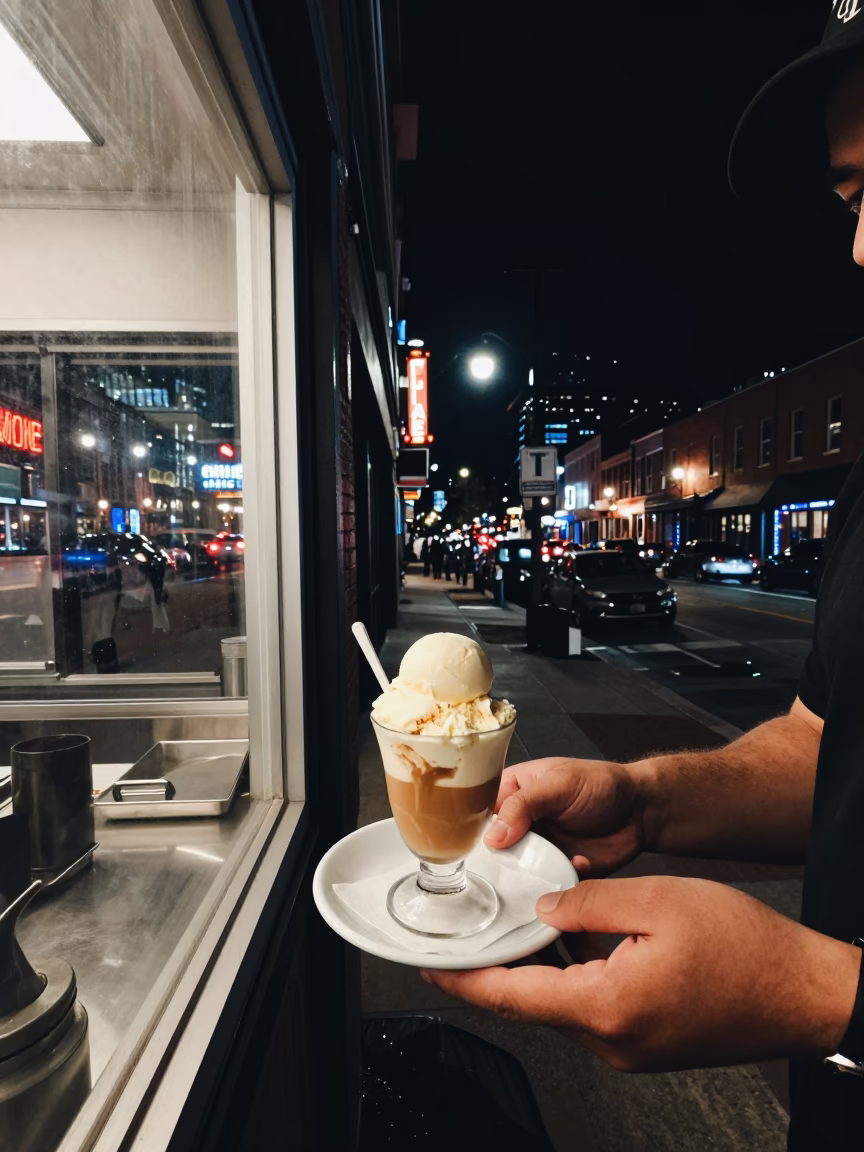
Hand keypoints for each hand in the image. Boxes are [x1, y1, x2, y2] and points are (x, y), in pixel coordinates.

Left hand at [422, 877, 860, 1071]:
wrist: (803, 992)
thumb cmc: (745, 949)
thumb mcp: (657, 900)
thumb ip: (587, 903)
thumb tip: (545, 910)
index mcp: (605, 1006)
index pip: (511, 996)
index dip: (465, 977)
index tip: (432, 964)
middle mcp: (611, 1040)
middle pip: (532, 1002)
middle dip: (501, 963)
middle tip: (479, 925)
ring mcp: (629, 1047)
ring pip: (562, 1004)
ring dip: (541, 967)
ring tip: (528, 922)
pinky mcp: (645, 1042)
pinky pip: (592, 1008)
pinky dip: (573, 976)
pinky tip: (578, 941)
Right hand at [485, 757, 644, 876]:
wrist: (639, 810)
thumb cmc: (599, 784)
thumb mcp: (558, 783)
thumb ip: (523, 805)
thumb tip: (493, 836)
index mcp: (513, 793)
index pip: (479, 812)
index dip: (474, 830)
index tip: (476, 847)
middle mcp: (520, 823)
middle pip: (493, 848)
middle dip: (500, 859)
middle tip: (513, 861)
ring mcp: (537, 849)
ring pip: (516, 870)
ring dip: (529, 873)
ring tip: (545, 866)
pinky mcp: (556, 870)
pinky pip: (545, 884)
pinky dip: (558, 880)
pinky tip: (578, 863)